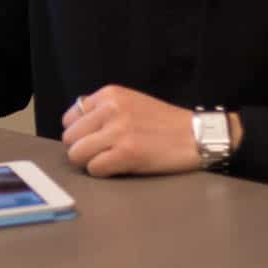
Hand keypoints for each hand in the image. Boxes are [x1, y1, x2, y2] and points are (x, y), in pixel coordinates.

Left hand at [61, 85, 199, 175]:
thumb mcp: (130, 102)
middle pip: (70, 138)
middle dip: (81, 149)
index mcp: (108, 94)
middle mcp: (110, 109)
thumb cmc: (164, 123)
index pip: (69, 118)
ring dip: (89, 162)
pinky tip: (119, 167)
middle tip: (100, 154)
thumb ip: (103, 110)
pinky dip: (103, 172)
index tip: (92, 140)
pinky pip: (94, 168)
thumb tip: (76, 128)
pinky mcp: (126, 152)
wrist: (197, 135)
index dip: (79, 133)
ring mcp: (117, 131)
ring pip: (76, 154)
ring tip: (108, 161)